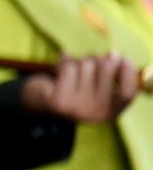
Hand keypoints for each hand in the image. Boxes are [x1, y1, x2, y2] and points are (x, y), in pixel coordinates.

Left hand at [20, 53, 139, 123]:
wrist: (39, 102)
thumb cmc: (74, 89)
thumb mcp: (97, 86)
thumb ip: (110, 74)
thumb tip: (114, 55)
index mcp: (111, 112)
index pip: (128, 93)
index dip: (129, 73)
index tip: (125, 58)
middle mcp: (96, 114)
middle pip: (108, 69)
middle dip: (98, 58)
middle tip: (89, 62)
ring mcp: (78, 109)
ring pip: (86, 64)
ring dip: (78, 61)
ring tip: (72, 72)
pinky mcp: (59, 102)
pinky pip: (68, 67)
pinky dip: (63, 62)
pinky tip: (59, 69)